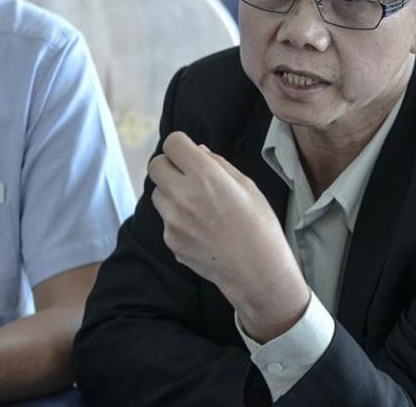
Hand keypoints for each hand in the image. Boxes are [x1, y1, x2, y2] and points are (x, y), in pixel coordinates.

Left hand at [149, 132, 309, 341]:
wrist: (257, 271)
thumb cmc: (259, 225)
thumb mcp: (247, 186)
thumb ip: (219, 164)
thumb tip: (198, 151)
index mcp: (205, 176)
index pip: (172, 144)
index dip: (181, 145)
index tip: (189, 153)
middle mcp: (183, 196)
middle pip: (155, 166)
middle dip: (169, 166)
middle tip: (188, 175)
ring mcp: (173, 221)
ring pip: (157, 193)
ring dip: (171, 192)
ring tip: (197, 204)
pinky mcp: (170, 240)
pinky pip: (166, 219)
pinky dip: (177, 218)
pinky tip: (200, 228)